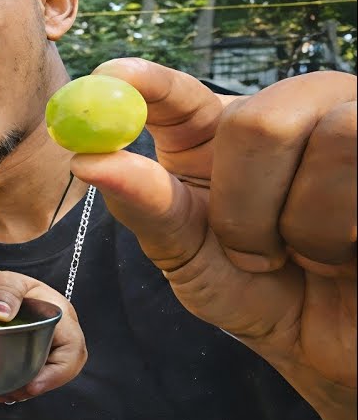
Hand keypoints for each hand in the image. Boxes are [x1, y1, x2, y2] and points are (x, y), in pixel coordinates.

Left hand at [0, 270, 86, 402]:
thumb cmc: (8, 288)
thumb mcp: (6, 281)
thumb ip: (5, 291)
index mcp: (61, 316)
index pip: (72, 350)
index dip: (57, 373)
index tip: (32, 385)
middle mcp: (61, 336)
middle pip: (61, 370)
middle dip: (36, 386)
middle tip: (8, 393)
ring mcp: (50, 350)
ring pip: (45, 378)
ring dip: (24, 390)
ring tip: (0, 393)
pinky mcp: (36, 359)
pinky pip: (33, 378)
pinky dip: (17, 387)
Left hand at [70, 59, 355, 419]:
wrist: (335, 344)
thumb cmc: (258, 294)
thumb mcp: (189, 255)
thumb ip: (145, 205)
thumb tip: (89, 159)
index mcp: (216, 135)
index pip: (179, 93)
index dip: (151, 81)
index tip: (115, 74)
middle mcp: (285, 114)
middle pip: (259, 121)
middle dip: (248, 204)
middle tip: (254, 254)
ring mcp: (349, 124)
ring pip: (335, 138)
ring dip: (309, 222)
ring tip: (312, 256)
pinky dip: (349, 226)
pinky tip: (352, 249)